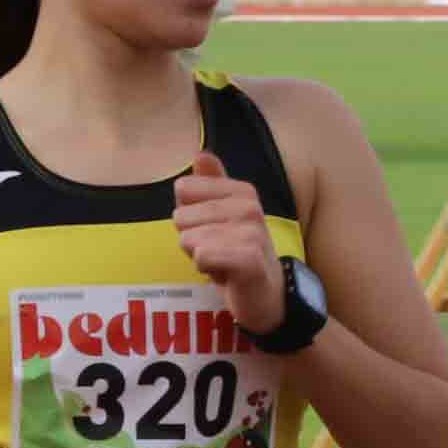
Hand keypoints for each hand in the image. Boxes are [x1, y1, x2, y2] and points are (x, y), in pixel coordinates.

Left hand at [171, 150, 283, 332]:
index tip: (210, 228)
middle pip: (181, 217)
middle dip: (191, 240)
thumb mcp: (221, 215)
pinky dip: (206, 269)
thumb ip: (210, 184)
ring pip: (189, 239)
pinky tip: (225, 274)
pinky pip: (202, 256)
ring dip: (199, 257)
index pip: (183, 189)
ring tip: (222, 262)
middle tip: (217, 250)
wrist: (265, 293)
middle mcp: (249, 206)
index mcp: (241, 191)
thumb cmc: (236, 251)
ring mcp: (252, 232)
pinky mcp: (249, 259)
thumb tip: (200, 154)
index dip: (187, 215)